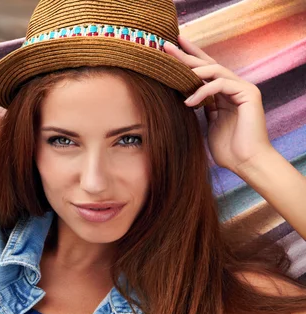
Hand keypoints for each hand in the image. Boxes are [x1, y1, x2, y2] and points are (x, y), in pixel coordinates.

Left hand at [163, 35, 273, 173]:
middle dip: (187, 55)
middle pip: (209, 64)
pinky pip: (220, 84)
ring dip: (192, 70)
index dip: (189, 58)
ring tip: (173, 73)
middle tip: (168, 46)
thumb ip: (201, 107)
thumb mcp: (208, 123)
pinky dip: (202, 92)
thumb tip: (182, 96)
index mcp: (224, 92)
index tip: (170, 49)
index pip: (206, 70)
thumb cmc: (228, 149)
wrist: (246, 162)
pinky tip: (188, 102)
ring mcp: (243, 88)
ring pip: (215, 70)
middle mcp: (235, 86)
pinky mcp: (249, 94)